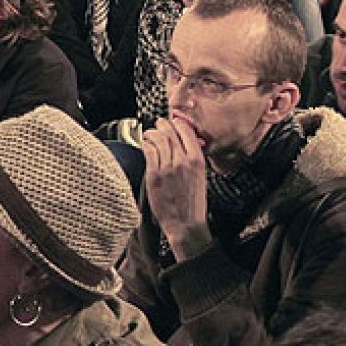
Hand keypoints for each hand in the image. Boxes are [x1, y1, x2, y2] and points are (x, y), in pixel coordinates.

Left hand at [142, 117, 209, 259]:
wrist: (186, 223)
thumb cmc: (193, 203)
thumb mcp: (200, 176)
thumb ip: (192, 159)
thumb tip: (183, 145)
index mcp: (197, 160)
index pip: (186, 131)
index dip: (177, 123)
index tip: (173, 122)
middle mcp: (183, 160)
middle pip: (169, 132)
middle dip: (162, 125)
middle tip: (158, 124)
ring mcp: (168, 167)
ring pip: (157, 139)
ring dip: (151, 133)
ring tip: (149, 133)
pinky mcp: (154, 175)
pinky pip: (148, 151)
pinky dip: (146, 144)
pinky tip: (145, 145)